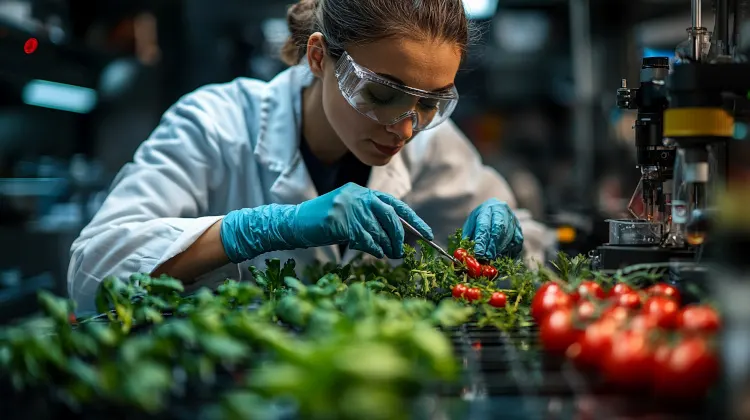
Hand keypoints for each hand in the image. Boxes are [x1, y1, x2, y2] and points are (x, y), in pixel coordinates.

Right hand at [221, 183, 432, 261]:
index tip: (427, 234)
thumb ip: (370, 221)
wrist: (292, 224)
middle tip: (405, 251)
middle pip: (391, 217)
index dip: (413, 220)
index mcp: (360, 192)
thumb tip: (398, 239)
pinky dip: (374, 249)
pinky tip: (376, 254)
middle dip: (401, 237)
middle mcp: (357, 196)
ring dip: (388, 246)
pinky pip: (366, 239)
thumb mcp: (348, 215)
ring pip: (380, 230)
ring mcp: (348, 207)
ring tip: (390, 254)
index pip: (395, 205)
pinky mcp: (340, 221)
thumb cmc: (321, 224)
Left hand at [461, 198, 523, 258]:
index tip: (479, 253)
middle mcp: (502, 211)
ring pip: (509, 235)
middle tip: (487, 257)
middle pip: (498, 230)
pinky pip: (517, 241)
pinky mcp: (519, 227)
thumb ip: (469, 236)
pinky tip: (503, 255)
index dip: (482, 241)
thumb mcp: (471, 224)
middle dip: (492, 246)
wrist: (495, 209)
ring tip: (493, 257)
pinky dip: (510, 249)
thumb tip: (468, 252)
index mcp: (487, 209)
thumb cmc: (480, 219)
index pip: (484, 226)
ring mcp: (512, 219)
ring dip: (500, 249)